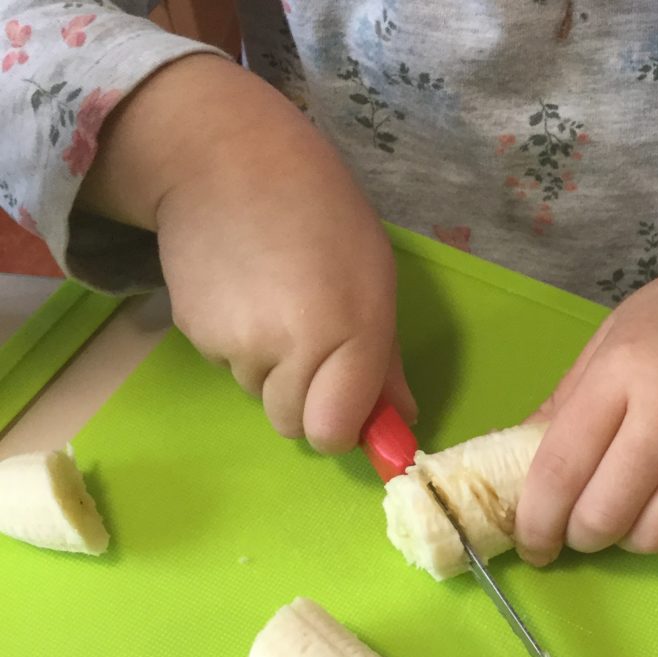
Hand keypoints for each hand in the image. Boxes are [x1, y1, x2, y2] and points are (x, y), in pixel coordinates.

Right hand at [79, 55, 414, 450]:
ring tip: (272, 299)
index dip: (339, 427)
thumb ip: (385, 360)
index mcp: (351, 335)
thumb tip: (400, 420)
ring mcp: (236, 345)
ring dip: (269, 366)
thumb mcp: (375, 279)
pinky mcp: (194, 334)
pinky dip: (235, 343)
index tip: (342, 406)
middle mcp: (292, 349)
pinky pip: (225, 364)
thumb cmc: (322, 212)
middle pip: (293, 423)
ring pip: (258, 393)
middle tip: (307, 335)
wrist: (224, 159)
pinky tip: (240, 291)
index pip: (333, 433)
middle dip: (304, 397)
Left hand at [514, 219, 657, 562]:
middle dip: (576, 536)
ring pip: (654, 536)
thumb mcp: (610, 339)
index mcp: (624, 372)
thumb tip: (513, 467)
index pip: (562, 469)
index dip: (535, 520)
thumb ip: (563, 405)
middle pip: (605, 514)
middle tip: (573, 526)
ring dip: (623, 539)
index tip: (528, 540)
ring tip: (620, 513)